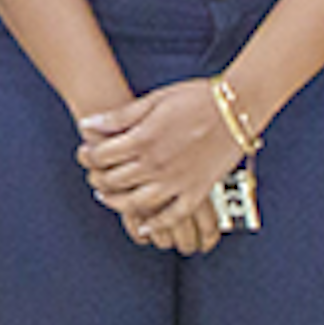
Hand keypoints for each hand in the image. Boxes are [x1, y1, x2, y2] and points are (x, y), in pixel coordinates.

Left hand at [78, 77, 246, 245]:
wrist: (238, 107)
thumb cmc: (196, 97)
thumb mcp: (153, 100)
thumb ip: (119, 117)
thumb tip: (87, 125)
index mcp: (142, 139)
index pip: (101, 156)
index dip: (87, 156)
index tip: (84, 154)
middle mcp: (156, 164)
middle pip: (113, 180)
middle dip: (97, 178)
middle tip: (92, 175)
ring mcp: (177, 181)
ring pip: (136, 203)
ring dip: (117, 203)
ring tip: (106, 197)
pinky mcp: (198, 191)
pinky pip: (173, 215)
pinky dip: (157, 225)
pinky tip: (145, 227)